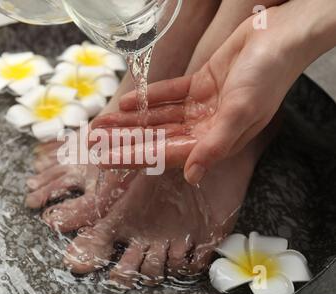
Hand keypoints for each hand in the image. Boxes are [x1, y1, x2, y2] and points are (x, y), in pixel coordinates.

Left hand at [91, 0, 334, 182]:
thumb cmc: (267, 75)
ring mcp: (201, 106)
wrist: (278, 36)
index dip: (135, 157)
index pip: (166, 154)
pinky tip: (126, 104)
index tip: (107, 159)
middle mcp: (205, 127)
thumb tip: (194, 176)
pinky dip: (148, 99)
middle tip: (95, 141)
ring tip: (102, 123)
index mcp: (215, 140)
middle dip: (125, 140)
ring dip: (131, 121)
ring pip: (158, 118)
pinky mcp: (199, 85)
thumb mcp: (241, 112)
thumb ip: (215, 145)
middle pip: (156, 138)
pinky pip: (168, 95)